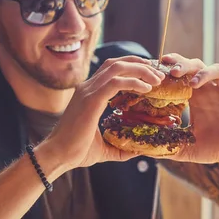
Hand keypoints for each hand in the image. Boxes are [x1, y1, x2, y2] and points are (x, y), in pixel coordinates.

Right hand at [43, 55, 165, 170]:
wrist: (58, 156)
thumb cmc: (76, 152)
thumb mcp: (105, 148)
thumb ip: (121, 147)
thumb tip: (139, 150)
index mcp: (88, 94)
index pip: (112, 70)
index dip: (133, 68)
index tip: (152, 76)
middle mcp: (87, 88)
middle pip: (117, 63)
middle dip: (140, 64)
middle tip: (159, 74)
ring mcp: (88, 91)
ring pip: (118, 67)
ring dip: (140, 69)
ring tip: (157, 79)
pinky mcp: (91, 99)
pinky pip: (116, 82)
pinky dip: (134, 82)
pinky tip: (147, 88)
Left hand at [159, 54, 218, 172]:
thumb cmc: (211, 148)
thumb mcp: (185, 148)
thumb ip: (167, 145)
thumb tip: (142, 149)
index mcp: (193, 98)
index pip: (180, 76)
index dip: (169, 70)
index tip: (156, 70)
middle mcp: (209, 90)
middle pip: (195, 66)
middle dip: (184, 65)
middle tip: (173, 71)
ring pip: (216, 69)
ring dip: (204, 72)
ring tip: (195, 83)